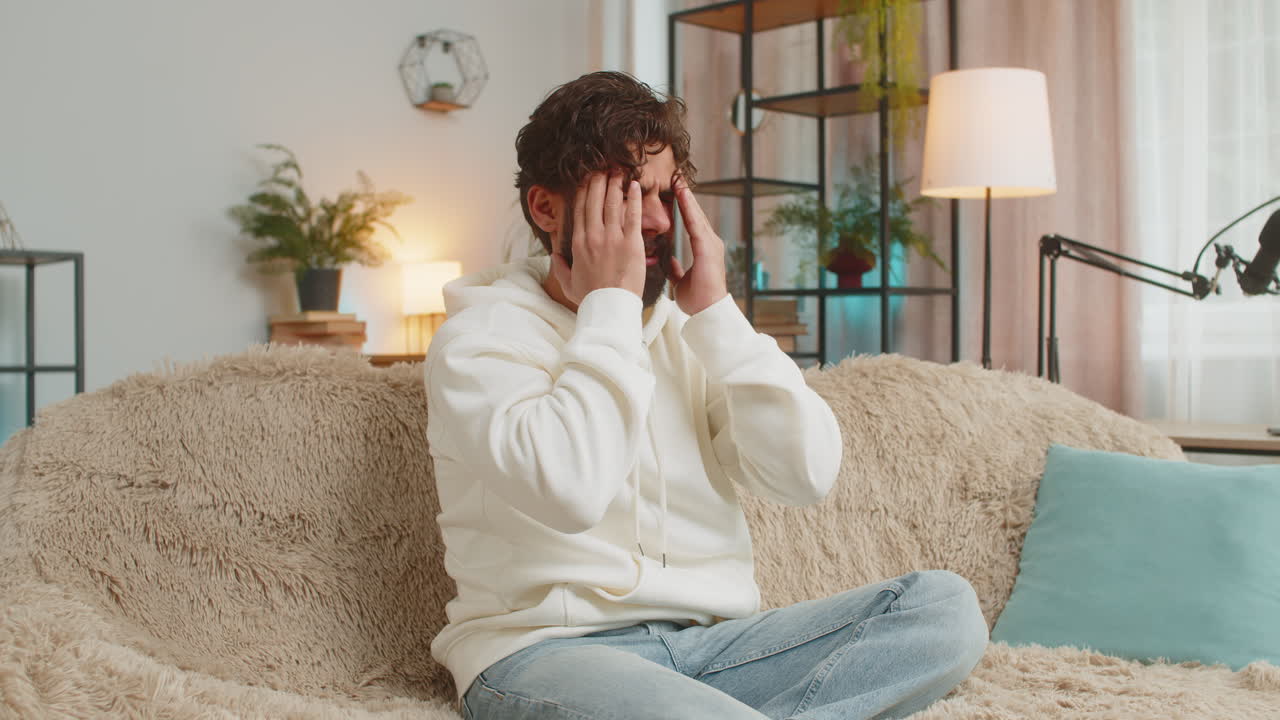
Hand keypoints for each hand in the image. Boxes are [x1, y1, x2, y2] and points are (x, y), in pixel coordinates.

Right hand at [550, 172, 645, 305]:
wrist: (609, 309)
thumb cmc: (590, 299)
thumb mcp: (568, 284)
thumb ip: (560, 267)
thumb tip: (554, 256)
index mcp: (578, 243)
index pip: (580, 210)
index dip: (583, 191)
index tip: (586, 179)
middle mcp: (594, 236)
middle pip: (595, 200)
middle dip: (598, 181)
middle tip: (603, 168)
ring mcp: (613, 238)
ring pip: (613, 203)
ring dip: (615, 184)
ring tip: (618, 171)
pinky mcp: (631, 243)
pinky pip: (633, 215)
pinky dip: (634, 198)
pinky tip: (635, 186)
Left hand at [669, 179, 727, 314]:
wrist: (709, 312)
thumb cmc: (698, 300)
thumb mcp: (680, 281)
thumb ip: (675, 269)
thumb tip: (668, 261)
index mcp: (703, 249)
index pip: (691, 223)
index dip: (683, 207)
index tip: (675, 192)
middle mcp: (709, 243)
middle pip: (695, 214)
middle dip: (686, 196)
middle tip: (677, 178)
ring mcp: (711, 244)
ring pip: (696, 215)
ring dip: (687, 197)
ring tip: (679, 180)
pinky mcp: (707, 249)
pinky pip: (695, 224)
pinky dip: (688, 209)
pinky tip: (682, 196)